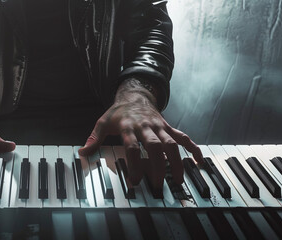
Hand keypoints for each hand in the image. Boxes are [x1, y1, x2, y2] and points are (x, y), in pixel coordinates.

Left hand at [79, 80, 201, 188]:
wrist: (135, 95)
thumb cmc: (119, 112)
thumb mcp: (103, 122)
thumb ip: (94, 138)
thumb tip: (82, 152)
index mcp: (129, 127)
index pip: (132, 148)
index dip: (134, 164)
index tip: (135, 180)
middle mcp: (146, 127)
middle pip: (155, 147)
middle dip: (158, 166)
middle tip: (158, 184)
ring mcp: (159, 127)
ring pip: (172, 144)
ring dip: (177, 162)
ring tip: (178, 179)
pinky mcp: (168, 127)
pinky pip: (183, 137)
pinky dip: (192, 148)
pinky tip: (198, 160)